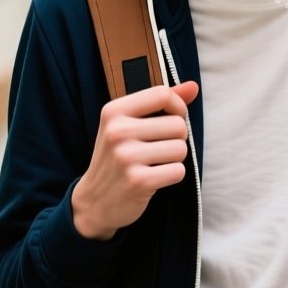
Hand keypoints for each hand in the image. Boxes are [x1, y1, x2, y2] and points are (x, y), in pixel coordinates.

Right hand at [71, 80, 199, 240]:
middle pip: (177, 125)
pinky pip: (178, 171)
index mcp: (113, 111)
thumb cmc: (117, 157)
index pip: (162, 94)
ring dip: (175, 159)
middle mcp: (117, 131)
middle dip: (177, 139)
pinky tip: (154, 178)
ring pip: (181, 149)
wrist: (94, 201)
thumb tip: (193, 86)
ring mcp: (126, 157)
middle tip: (158, 149)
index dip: (178, 107)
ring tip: (155, 164)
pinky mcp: (138, 181)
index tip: (173, 119)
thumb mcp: (128, 124)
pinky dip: (172, 175)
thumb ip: (161, 103)